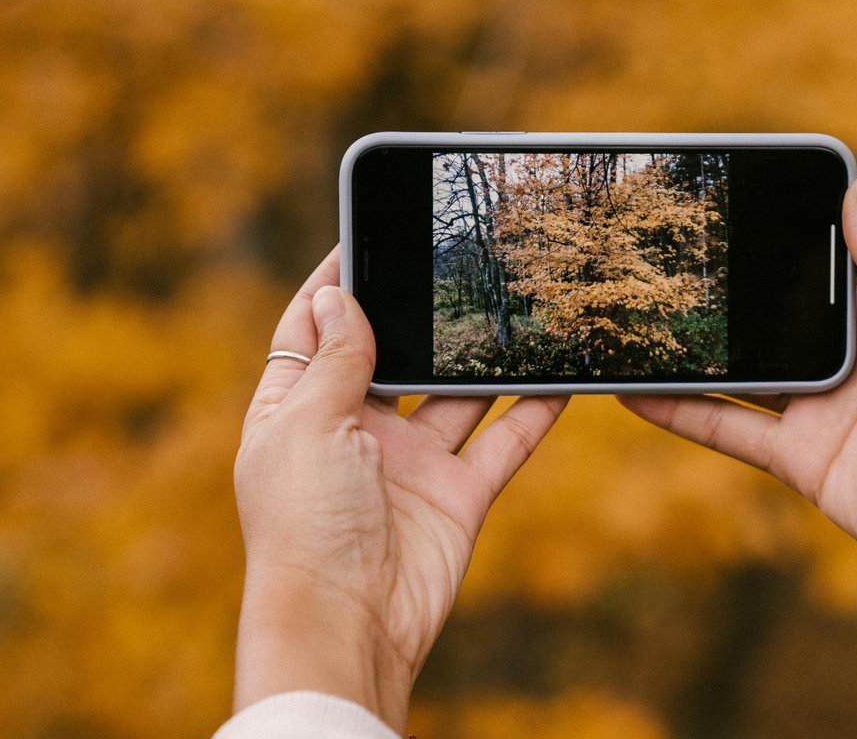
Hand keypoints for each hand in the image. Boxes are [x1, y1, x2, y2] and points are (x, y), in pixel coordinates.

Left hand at [232, 248, 567, 730]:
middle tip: (458, 261)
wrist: (347, 623)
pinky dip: (532, 413)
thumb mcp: (307, 422)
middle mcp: (352, 431)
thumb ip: (334, 359)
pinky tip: (561, 376)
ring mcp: (407, 463)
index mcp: (295, 410)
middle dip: (418, 314)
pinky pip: (501, 444)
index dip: (333, 284)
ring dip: (482, 359)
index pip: (310, 331)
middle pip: (389, 356)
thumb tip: (335, 293)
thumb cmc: (304, 523)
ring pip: (454, 395)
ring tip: (518, 303)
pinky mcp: (456, 496)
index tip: (364, 234)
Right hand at [621, 178, 856, 650]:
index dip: (789, 229)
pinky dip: (677, 411)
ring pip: (739, 367)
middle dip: (725, 286)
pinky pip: (724, 427)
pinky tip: (633, 392)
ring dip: (690, 347)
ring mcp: (818, 405)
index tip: (736, 196)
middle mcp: (851, 353)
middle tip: (661, 256)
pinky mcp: (796, 455)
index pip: (829, 258)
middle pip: (773, 311)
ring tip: (635, 318)